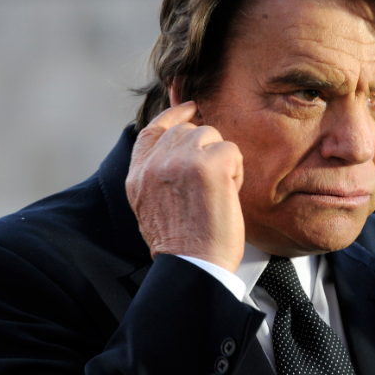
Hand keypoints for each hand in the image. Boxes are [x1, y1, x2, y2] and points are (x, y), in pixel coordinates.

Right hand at [125, 102, 245, 272]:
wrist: (193, 266)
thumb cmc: (182, 245)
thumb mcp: (151, 206)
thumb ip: (157, 175)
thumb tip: (175, 148)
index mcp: (138, 175)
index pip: (152, 129)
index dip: (173, 115)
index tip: (189, 108)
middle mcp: (155, 164)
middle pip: (188, 131)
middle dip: (205, 150)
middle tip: (210, 185)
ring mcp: (180, 161)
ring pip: (211, 135)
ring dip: (221, 161)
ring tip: (216, 192)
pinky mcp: (207, 165)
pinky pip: (231, 150)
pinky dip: (236, 172)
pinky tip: (227, 194)